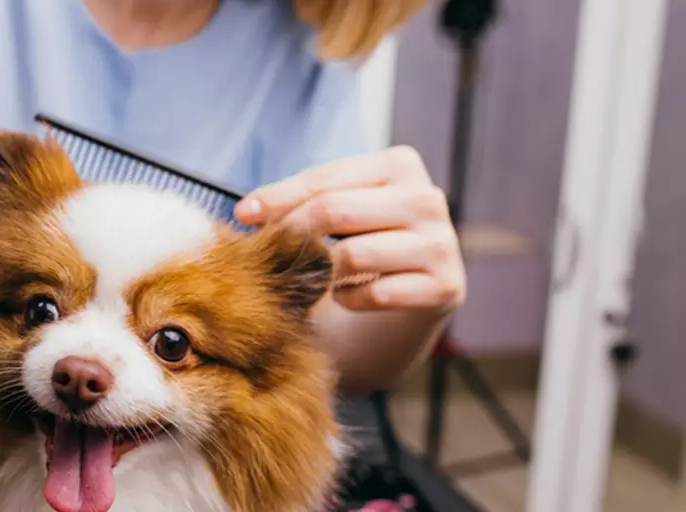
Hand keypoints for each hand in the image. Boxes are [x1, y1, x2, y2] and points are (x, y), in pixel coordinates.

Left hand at [234, 146, 465, 314]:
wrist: (401, 305)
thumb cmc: (359, 246)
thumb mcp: (332, 217)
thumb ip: (298, 205)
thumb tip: (247, 210)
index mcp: (399, 165)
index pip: (326, 179)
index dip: (279, 197)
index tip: (242, 213)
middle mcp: (427, 198)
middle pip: (337, 211)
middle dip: (293, 234)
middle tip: (267, 252)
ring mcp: (442, 243)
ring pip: (355, 255)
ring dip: (322, 272)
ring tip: (314, 278)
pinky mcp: (446, 286)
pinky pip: (377, 293)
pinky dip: (349, 299)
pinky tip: (343, 298)